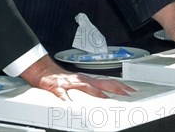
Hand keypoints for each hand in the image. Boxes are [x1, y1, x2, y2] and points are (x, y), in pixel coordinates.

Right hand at [20, 55, 134, 99]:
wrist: (43, 70)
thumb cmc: (61, 78)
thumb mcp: (78, 82)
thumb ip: (91, 88)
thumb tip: (104, 95)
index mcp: (87, 79)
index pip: (107, 81)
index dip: (120, 85)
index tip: (131, 90)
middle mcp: (81, 80)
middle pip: (101, 83)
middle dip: (114, 88)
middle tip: (126, 94)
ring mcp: (70, 83)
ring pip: (85, 87)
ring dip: (96, 93)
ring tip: (105, 99)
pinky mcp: (57, 88)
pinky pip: (62, 94)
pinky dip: (67, 99)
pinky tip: (70, 104)